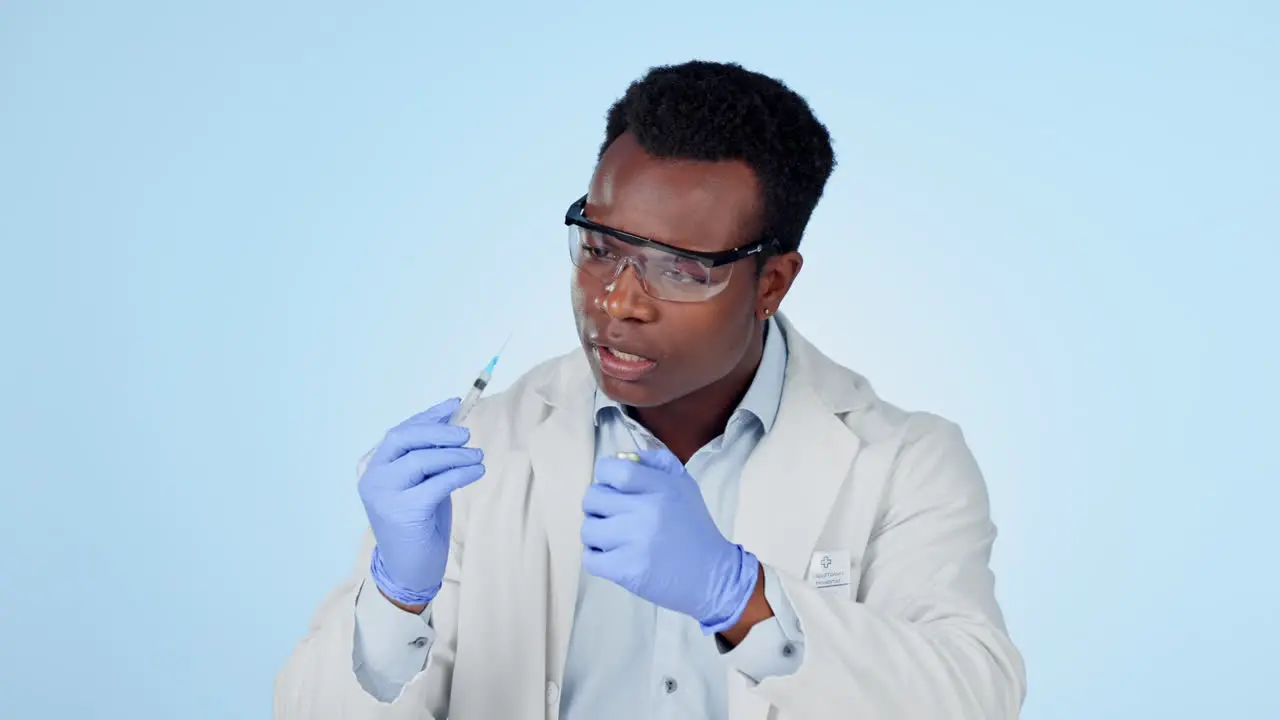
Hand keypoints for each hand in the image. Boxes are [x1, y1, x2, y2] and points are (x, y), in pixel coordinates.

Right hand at [358, 397, 485, 607]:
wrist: (409, 569)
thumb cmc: (418, 524)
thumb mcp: (423, 482)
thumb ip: (430, 455)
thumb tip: (452, 420)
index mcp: (373, 467)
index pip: (400, 431)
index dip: (428, 416)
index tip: (454, 404)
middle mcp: (372, 477)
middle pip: (403, 438)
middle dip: (438, 432)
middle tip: (467, 436)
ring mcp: (384, 494)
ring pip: (421, 460)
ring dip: (455, 455)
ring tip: (478, 457)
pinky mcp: (402, 511)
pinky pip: (437, 483)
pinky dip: (460, 473)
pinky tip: (476, 472)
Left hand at [580, 448, 759, 633]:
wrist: (713, 576)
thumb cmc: (693, 527)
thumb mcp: (684, 485)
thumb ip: (655, 463)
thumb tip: (620, 457)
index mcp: (661, 486)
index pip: (613, 470)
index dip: (605, 476)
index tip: (612, 487)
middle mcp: (647, 510)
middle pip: (593, 498)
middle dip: (597, 506)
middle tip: (612, 515)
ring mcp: (635, 542)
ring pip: (587, 529)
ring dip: (596, 534)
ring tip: (613, 538)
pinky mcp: (628, 571)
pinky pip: (590, 558)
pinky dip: (597, 558)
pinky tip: (612, 556)